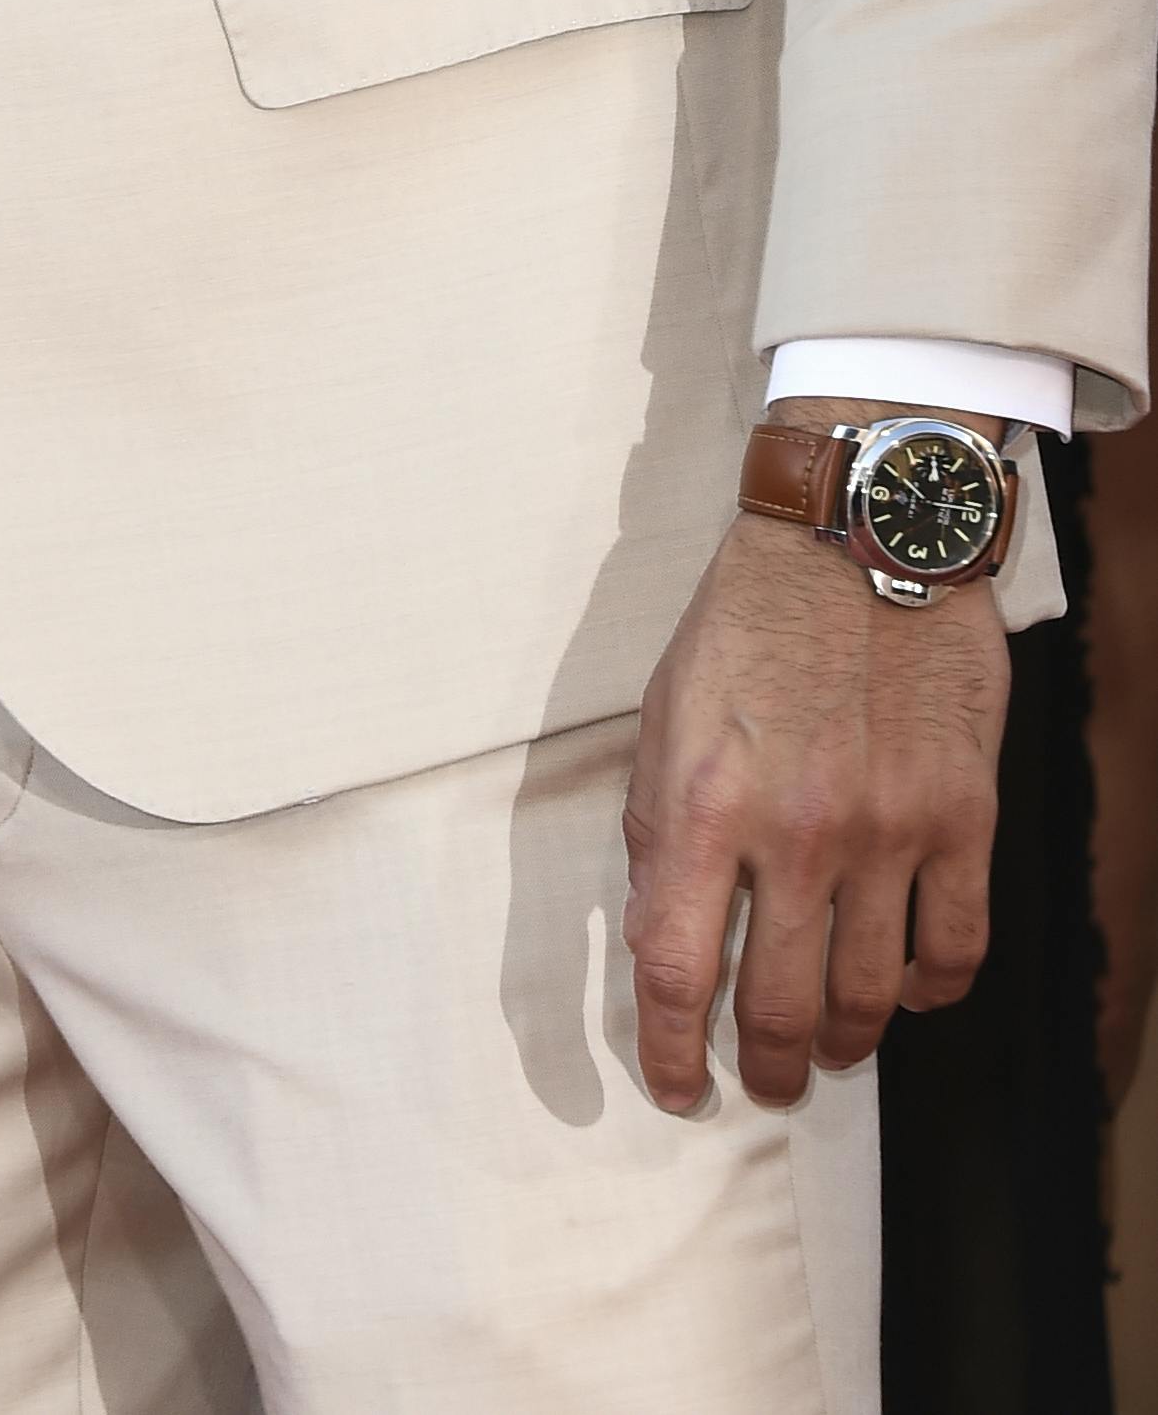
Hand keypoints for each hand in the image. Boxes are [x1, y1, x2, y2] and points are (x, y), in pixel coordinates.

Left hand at [623, 510, 1005, 1114]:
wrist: (856, 534)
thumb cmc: (748, 620)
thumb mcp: (666, 713)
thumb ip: (662, 823)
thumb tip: (666, 925)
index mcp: (703, 803)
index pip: (674, 970)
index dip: (669, 1051)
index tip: (675, 1089)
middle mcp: (796, 832)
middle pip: (775, 1005)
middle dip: (762, 1065)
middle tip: (761, 1081)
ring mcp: (888, 831)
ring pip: (868, 995)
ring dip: (842, 1041)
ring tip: (827, 1049)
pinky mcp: (962, 817)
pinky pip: (957, 948)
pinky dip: (933, 992)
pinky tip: (910, 992)